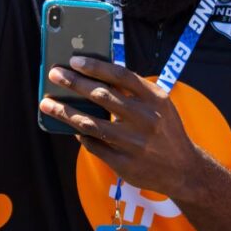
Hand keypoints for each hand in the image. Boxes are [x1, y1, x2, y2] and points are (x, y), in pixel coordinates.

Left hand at [38, 56, 200, 195]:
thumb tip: (94, 76)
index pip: (121, 76)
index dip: (96, 67)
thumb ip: (133, 91)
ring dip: (65, 112)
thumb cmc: (165, 130)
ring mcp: (134, 143)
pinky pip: (94, 146)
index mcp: (155, 99)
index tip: (74, 60)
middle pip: (102, 96)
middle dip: (74, 84)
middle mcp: (145, 119)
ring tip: (47, 104)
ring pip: (91, 124)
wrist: (184, 170)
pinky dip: (81, 136)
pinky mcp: (125, 164)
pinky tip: (73, 129)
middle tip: (54, 75)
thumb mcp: (160, 105)